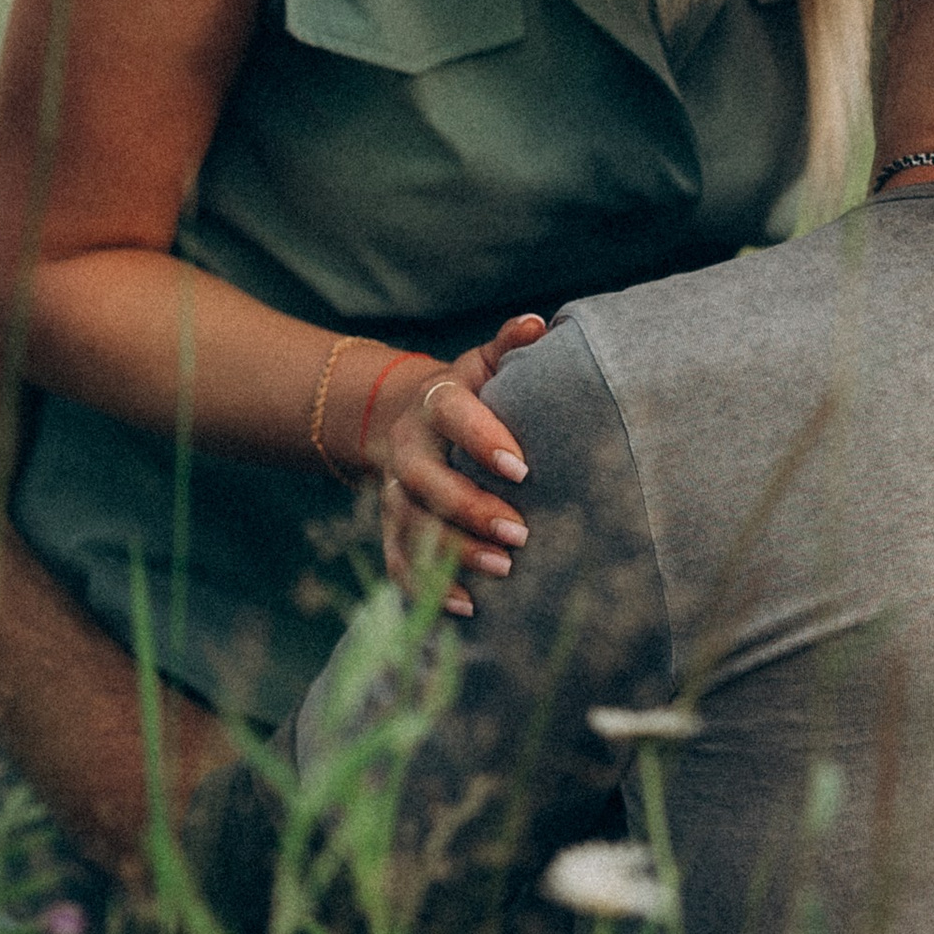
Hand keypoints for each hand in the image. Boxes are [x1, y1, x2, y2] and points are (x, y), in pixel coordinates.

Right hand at [372, 313, 547, 610]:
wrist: (400, 416)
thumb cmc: (466, 393)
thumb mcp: (481, 365)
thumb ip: (509, 346)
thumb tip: (541, 324)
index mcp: (434, 404)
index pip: (453, 416)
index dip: (482, 440)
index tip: (521, 469)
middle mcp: (408, 448)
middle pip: (428, 481)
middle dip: (471, 509)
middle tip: (520, 533)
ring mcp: (395, 490)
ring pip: (412, 524)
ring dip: (452, 552)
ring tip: (502, 571)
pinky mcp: (391, 524)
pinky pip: (398, 559)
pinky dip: (424, 586)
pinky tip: (464, 608)